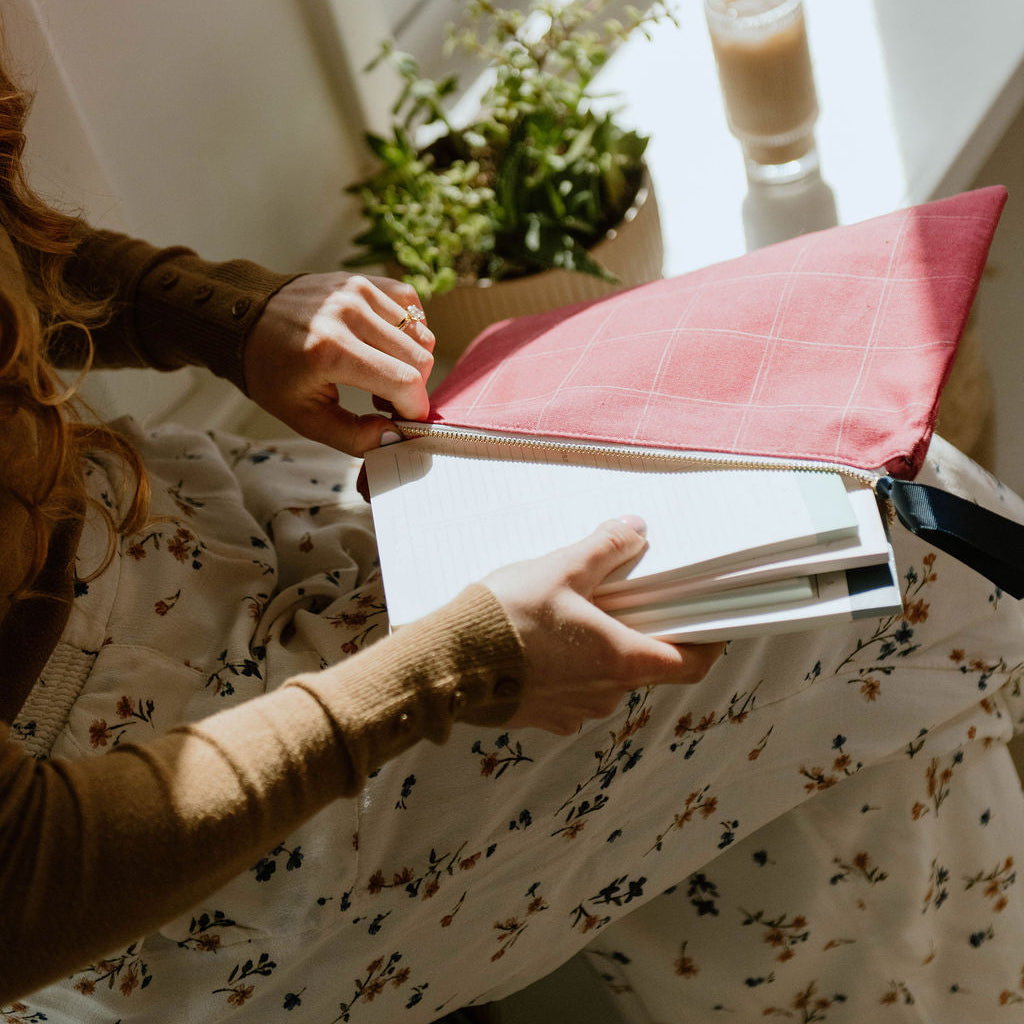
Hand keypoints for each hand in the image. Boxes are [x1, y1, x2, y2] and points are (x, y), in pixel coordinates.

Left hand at [244, 272, 433, 455]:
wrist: (244, 318)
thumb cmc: (273, 373)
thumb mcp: (304, 418)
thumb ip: (354, 437)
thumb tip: (397, 435)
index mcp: (331, 350)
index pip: (404, 381)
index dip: (414, 408)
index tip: (403, 420)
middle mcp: (349, 314)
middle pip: (420, 358)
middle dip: (412, 389)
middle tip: (384, 400)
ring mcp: (357, 292)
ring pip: (420, 333)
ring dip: (410, 361)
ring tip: (380, 372)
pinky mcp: (362, 280)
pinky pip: (410, 305)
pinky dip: (409, 330)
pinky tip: (387, 345)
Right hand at [483, 517, 724, 734]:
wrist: (447, 663)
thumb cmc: (507, 617)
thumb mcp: (560, 569)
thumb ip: (604, 549)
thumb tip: (635, 530)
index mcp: (619, 659)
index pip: (688, 665)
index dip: (706, 645)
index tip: (710, 626)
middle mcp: (604, 694)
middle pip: (643, 668)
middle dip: (638, 636)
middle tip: (621, 603)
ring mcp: (572, 712)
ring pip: (605, 682)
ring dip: (600, 655)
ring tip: (571, 621)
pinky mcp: (542, 718)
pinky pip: (571, 696)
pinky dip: (569, 674)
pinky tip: (542, 649)